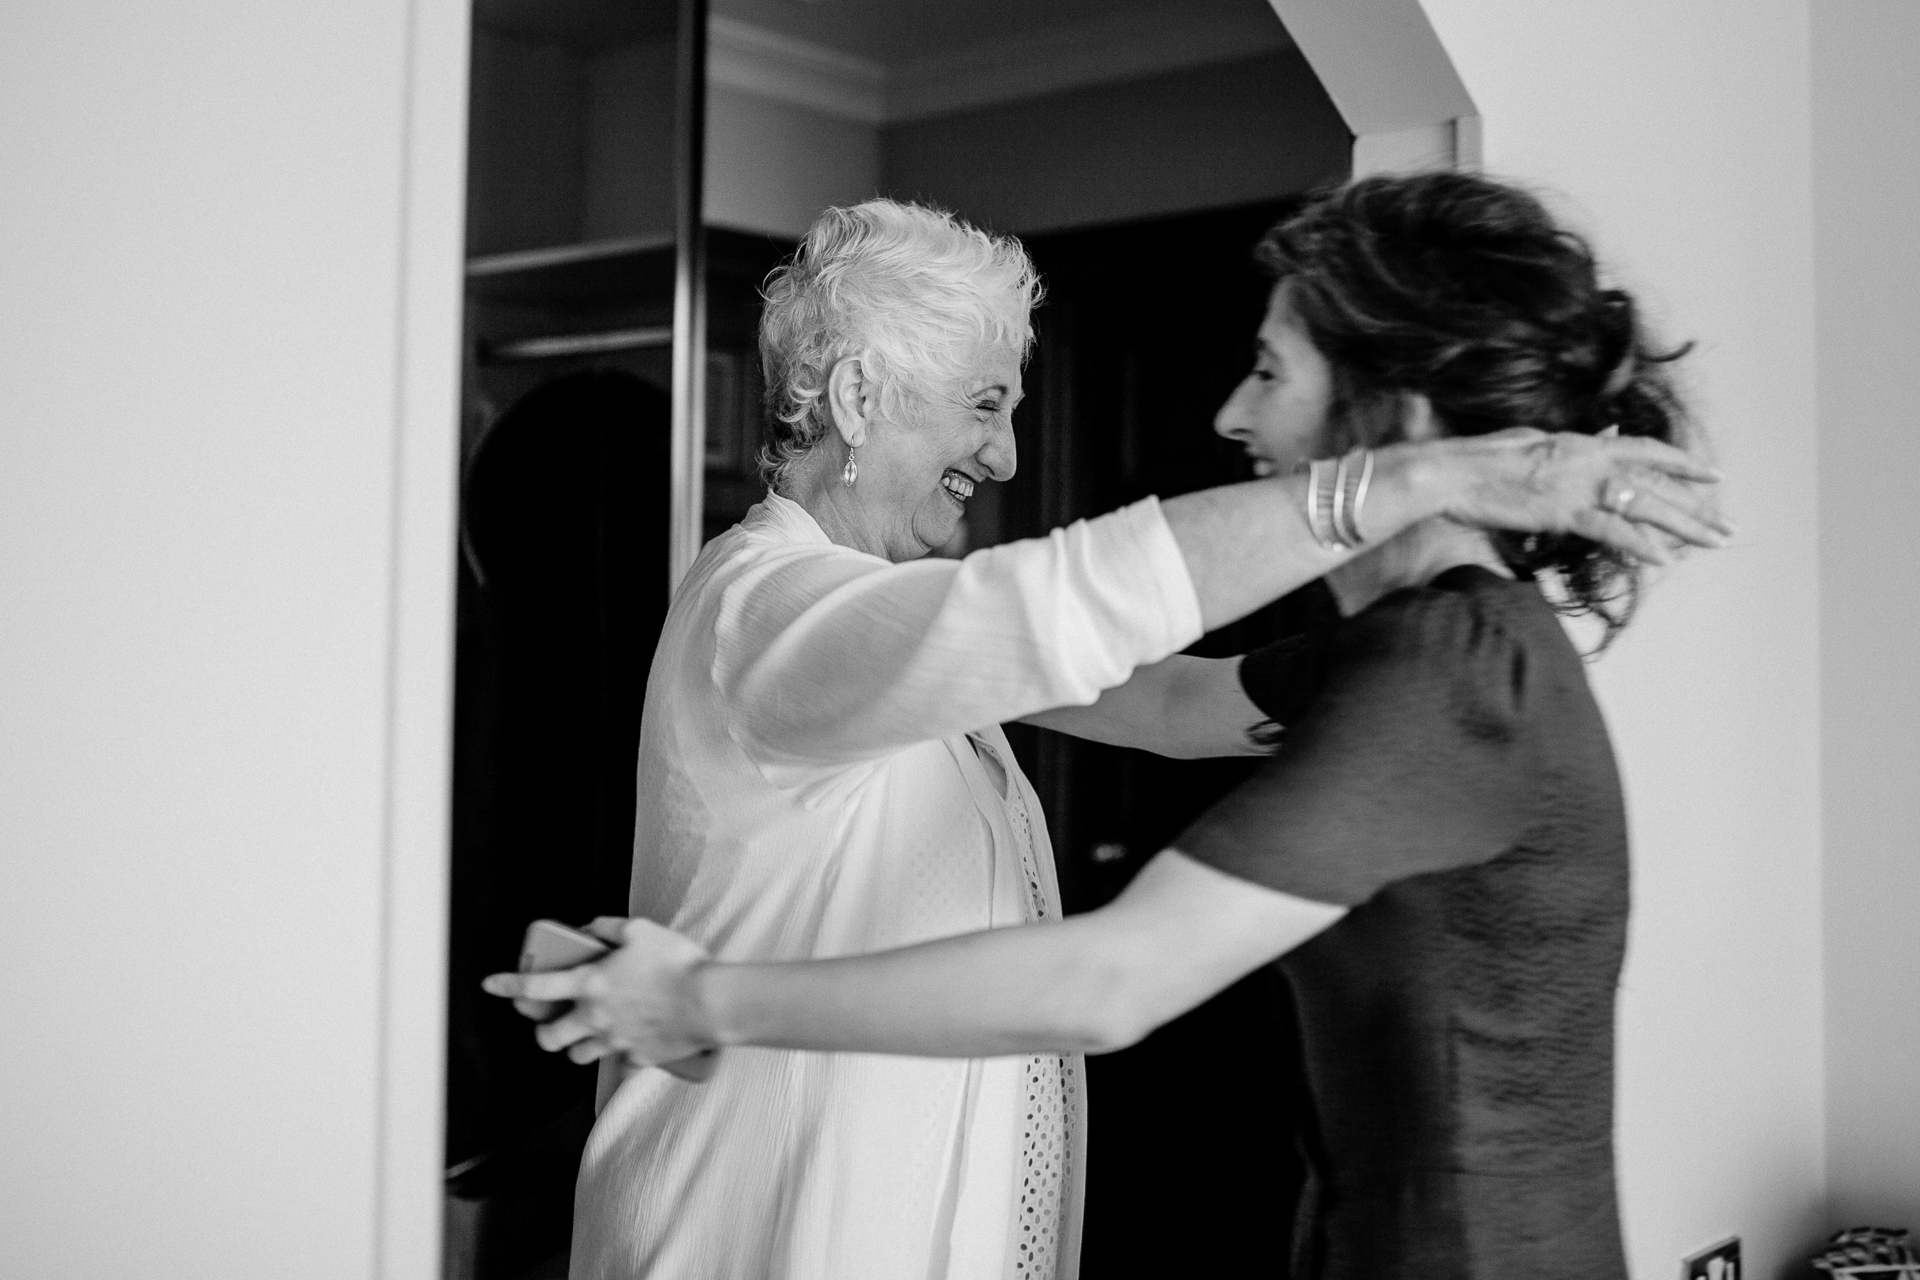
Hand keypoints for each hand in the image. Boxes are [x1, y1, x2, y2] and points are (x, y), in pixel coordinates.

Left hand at [483, 918, 718, 1072]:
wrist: (710, 1002)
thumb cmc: (677, 963)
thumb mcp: (641, 930)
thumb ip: (610, 928)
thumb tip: (592, 929)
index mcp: (590, 983)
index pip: (535, 987)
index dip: (508, 985)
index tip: (491, 985)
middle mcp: (595, 1017)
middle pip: (548, 1037)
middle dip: (542, 1031)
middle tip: (548, 1023)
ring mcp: (615, 1042)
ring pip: (578, 1056)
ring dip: (576, 1046)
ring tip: (587, 1034)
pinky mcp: (638, 1058)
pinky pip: (620, 1064)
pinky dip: (620, 1055)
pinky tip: (630, 1044)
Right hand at [1417, 429, 1730, 563]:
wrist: (1451, 472)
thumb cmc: (1481, 460)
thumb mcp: (1533, 443)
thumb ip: (1574, 444)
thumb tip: (1606, 435)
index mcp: (1582, 444)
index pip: (1646, 452)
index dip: (1682, 465)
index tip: (1713, 477)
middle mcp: (1589, 460)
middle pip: (1656, 484)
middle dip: (1696, 508)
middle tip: (1729, 529)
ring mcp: (1577, 486)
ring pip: (1645, 505)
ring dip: (1684, 526)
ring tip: (1715, 543)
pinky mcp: (1560, 511)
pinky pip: (1608, 529)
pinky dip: (1636, 544)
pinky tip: (1661, 559)